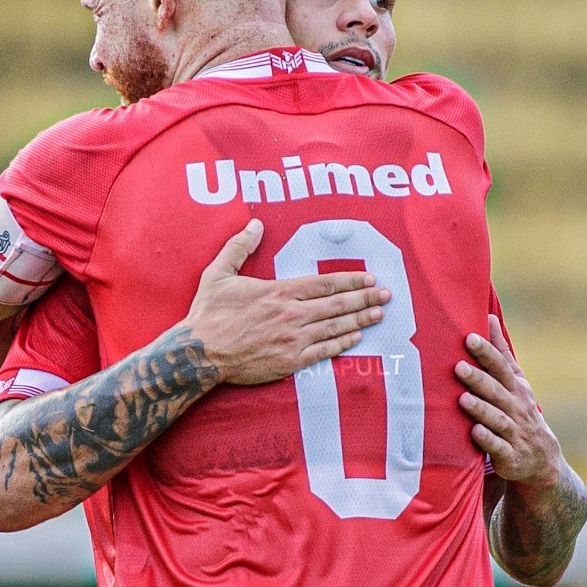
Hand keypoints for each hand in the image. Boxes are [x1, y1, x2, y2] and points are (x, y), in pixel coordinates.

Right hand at [184, 219, 389, 385]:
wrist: (200, 353)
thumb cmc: (209, 313)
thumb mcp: (218, 273)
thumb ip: (239, 247)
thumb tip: (255, 224)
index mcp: (278, 291)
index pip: (325, 283)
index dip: (351, 280)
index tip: (369, 277)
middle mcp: (291, 315)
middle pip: (338, 304)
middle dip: (366, 298)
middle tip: (387, 294)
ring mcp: (293, 340)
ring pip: (335, 327)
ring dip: (360, 319)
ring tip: (379, 314)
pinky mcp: (289, 362)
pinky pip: (323, 352)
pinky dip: (342, 344)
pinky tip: (356, 338)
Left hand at [456, 314, 561, 488]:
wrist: (542, 459)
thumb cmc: (519, 411)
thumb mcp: (515, 381)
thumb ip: (500, 352)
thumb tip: (489, 316)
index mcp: (515, 388)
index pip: (501, 367)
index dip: (486, 352)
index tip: (470, 337)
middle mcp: (516, 408)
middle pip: (497, 391)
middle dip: (478, 378)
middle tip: (458, 366)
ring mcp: (514, 432)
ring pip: (497, 419)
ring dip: (481, 409)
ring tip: (463, 399)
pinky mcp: (509, 456)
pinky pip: (498, 448)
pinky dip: (488, 440)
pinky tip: (475, 431)